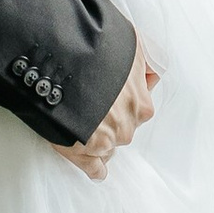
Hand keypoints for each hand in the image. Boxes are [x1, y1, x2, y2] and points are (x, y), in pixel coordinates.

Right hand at [58, 36, 160, 183]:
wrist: (61, 64)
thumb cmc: (96, 51)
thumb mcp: (134, 45)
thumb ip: (147, 62)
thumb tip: (152, 75)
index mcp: (141, 104)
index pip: (139, 107)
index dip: (123, 99)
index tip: (111, 95)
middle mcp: (127, 125)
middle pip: (123, 126)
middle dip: (111, 118)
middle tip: (92, 103)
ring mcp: (106, 142)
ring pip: (110, 145)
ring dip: (100, 137)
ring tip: (81, 122)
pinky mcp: (85, 153)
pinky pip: (95, 168)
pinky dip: (94, 167)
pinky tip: (95, 167)